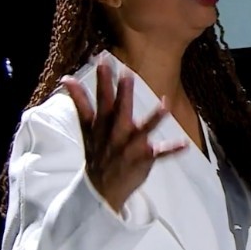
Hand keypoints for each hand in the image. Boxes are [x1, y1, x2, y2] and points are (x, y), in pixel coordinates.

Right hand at [62, 60, 186, 211]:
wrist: (100, 189)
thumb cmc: (97, 151)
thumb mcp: (86, 128)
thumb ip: (79, 102)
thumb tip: (66, 78)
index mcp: (102, 124)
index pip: (100, 99)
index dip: (101, 80)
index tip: (103, 60)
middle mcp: (115, 134)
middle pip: (119, 111)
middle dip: (123, 94)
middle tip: (127, 74)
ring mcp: (129, 147)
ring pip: (142, 131)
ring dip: (153, 119)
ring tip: (165, 105)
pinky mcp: (143, 160)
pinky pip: (159, 154)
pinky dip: (171, 150)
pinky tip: (184, 144)